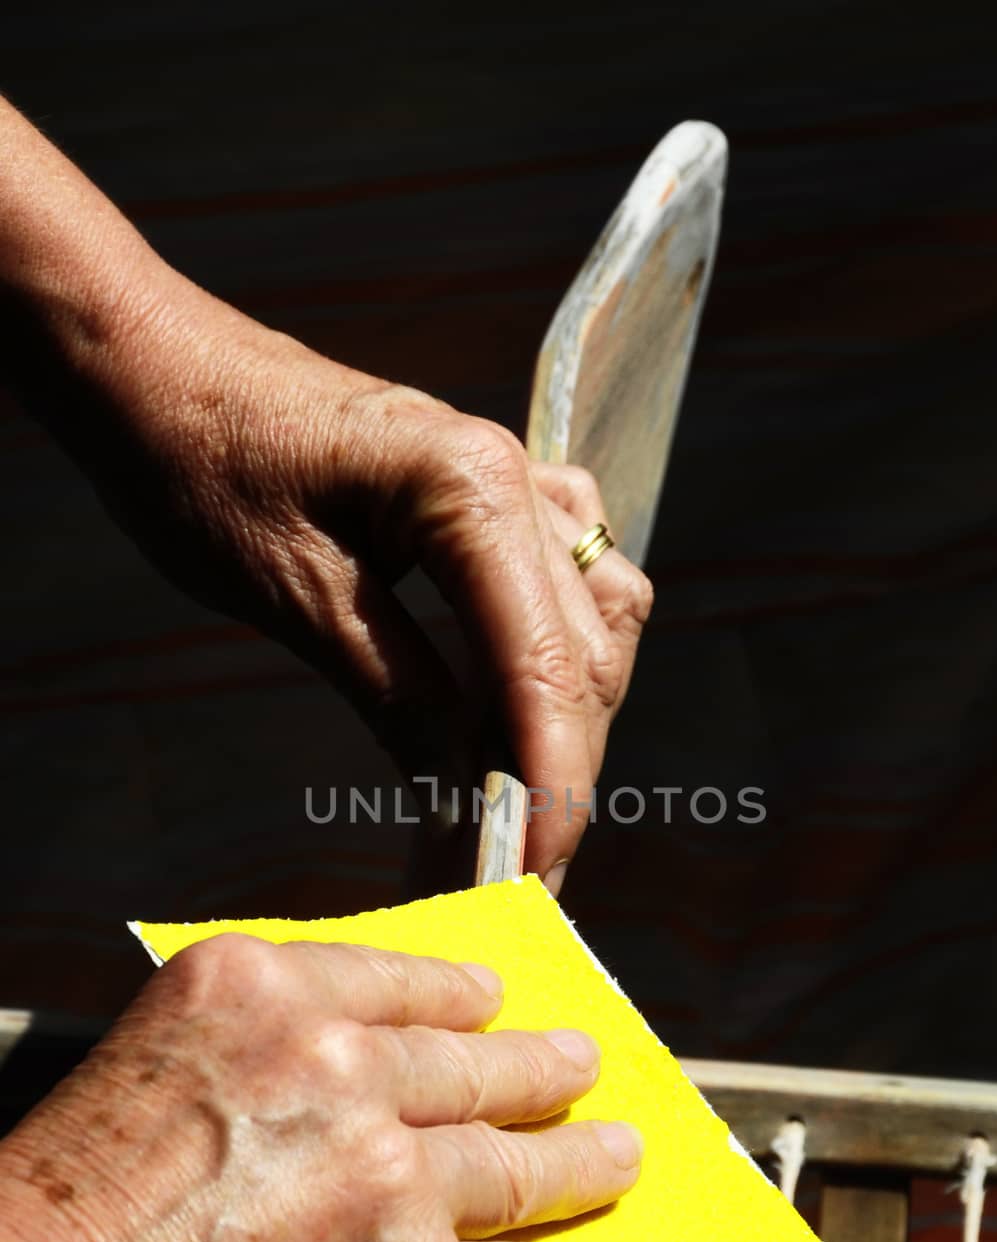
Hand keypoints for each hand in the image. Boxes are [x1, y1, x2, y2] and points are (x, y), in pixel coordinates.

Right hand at [0, 935, 668, 1241]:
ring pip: (520, 1165)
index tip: (494, 1004)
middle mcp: (336, 1064)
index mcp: (257, 990)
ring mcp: (389, 1174)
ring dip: (583, 1167)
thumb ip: (257, 1060)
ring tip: (616, 1161)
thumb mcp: (146, 1069)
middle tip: (580, 1068)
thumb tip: (342, 1093)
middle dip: (543, 1070)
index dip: (465, 998)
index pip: (402, 979)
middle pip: (476, 1065)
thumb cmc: (51, 1228)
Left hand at [77, 277, 651, 885]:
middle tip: (515, 869)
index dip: (552, 781)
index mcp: (471, 488)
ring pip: (594, 626)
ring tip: (511, 808)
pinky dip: (548, 664)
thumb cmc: (200, 462)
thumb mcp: (294, 595)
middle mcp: (518, 477)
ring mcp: (515, 480)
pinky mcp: (490, 496)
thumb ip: (400, 694)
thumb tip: (469, 798)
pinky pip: (565, 588)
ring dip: (562, 722)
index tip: (534, 870)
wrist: (152, 366)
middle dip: (558, 771)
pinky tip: (514, 715)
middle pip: (585, 656)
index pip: (547, 665)